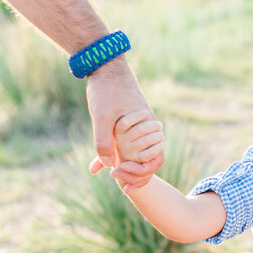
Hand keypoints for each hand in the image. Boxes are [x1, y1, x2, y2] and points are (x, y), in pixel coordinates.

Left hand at [85, 61, 163, 187]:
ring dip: (124, 166)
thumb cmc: (106, 89)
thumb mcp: (102, 116)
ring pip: (136, 153)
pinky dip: (116, 155)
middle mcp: (146, 127)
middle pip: (147, 160)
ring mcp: (138, 125)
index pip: (155, 159)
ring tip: (106, 175)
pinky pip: (126, 144)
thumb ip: (104, 142)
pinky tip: (97, 163)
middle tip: (120, 187)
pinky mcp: (128, 122)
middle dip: (134, 175)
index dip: (142, 174)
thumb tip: (108, 166)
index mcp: (146, 127)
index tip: (122, 178)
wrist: (105, 65)